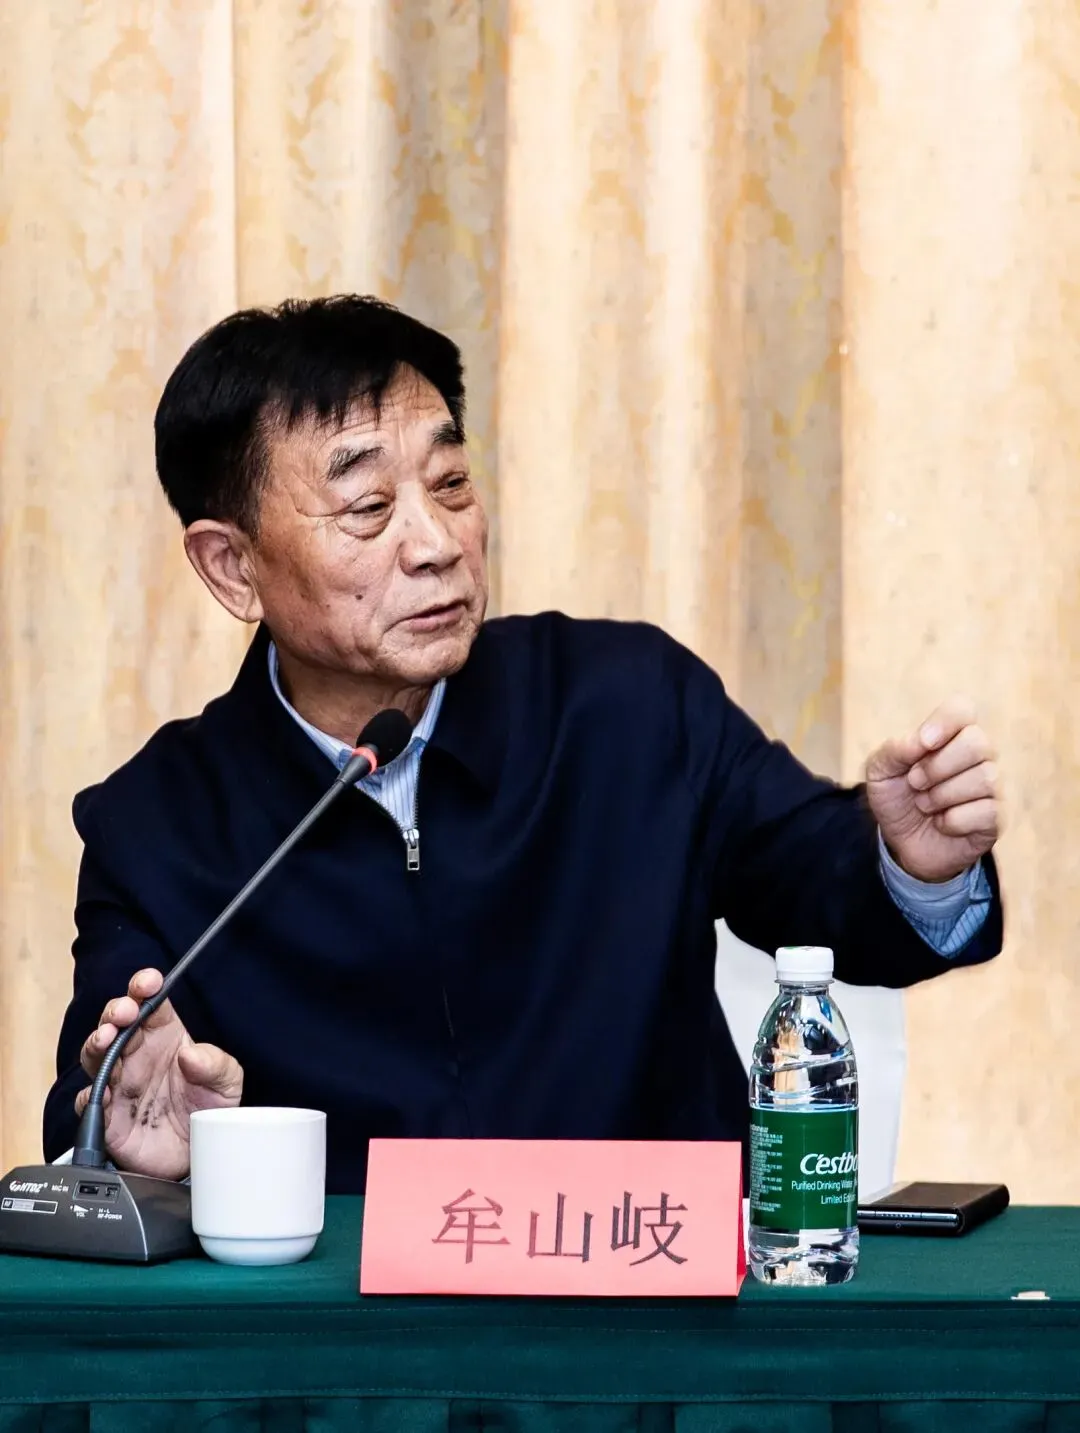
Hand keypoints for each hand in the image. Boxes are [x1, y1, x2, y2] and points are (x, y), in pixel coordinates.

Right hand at [76, 967, 242, 1181]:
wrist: (197, 1155)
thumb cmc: (208, 1110)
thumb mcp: (226, 1083)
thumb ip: (216, 1064)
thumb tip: (192, 1054)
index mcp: (165, 1037)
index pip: (151, 1003)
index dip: (145, 987)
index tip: (148, 982)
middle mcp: (137, 1055)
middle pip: (116, 1022)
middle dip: (116, 1010)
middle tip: (125, 1011)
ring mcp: (120, 1083)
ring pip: (96, 1055)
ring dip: (97, 1042)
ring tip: (106, 1038)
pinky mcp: (108, 1116)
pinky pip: (89, 1101)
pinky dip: (91, 1093)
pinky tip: (102, 1090)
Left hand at [865, 697, 999, 882]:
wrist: (901, 843)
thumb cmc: (896, 798)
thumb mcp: (880, 771)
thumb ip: (895, 749)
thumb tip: (922, 740)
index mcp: (949, 736)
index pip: (963, 709)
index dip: (944, 723)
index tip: (923, 744)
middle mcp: (978, 756)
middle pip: (978, 743)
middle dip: (937, 767)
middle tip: (915, 783)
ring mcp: (991, 786)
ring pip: (984, 778)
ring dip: (941, 796)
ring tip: (926, 805)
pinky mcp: (996, 817)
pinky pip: (986, 811)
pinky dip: (953, 821)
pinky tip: (943, 823)